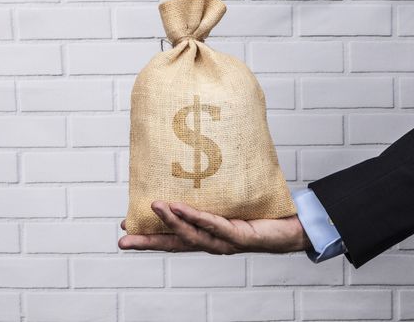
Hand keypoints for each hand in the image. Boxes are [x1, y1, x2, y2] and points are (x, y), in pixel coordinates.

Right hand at [118, 200, 312, 253]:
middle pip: (174, 243)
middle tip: (123, 240)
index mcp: (205, 235)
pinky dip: (196, 217)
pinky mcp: (239, 236)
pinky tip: (181, 208)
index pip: (172, 237)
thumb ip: (212, 193)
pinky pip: (214, 225)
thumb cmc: (259, 215)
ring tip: (154, 206)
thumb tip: (196, 169)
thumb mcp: (229, 202)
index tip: (124, 229)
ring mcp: (224, 242)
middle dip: (148, 242)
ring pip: (192, 235)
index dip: (149, 235)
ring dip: (171, 222)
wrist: (290, 227)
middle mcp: (211, 242)